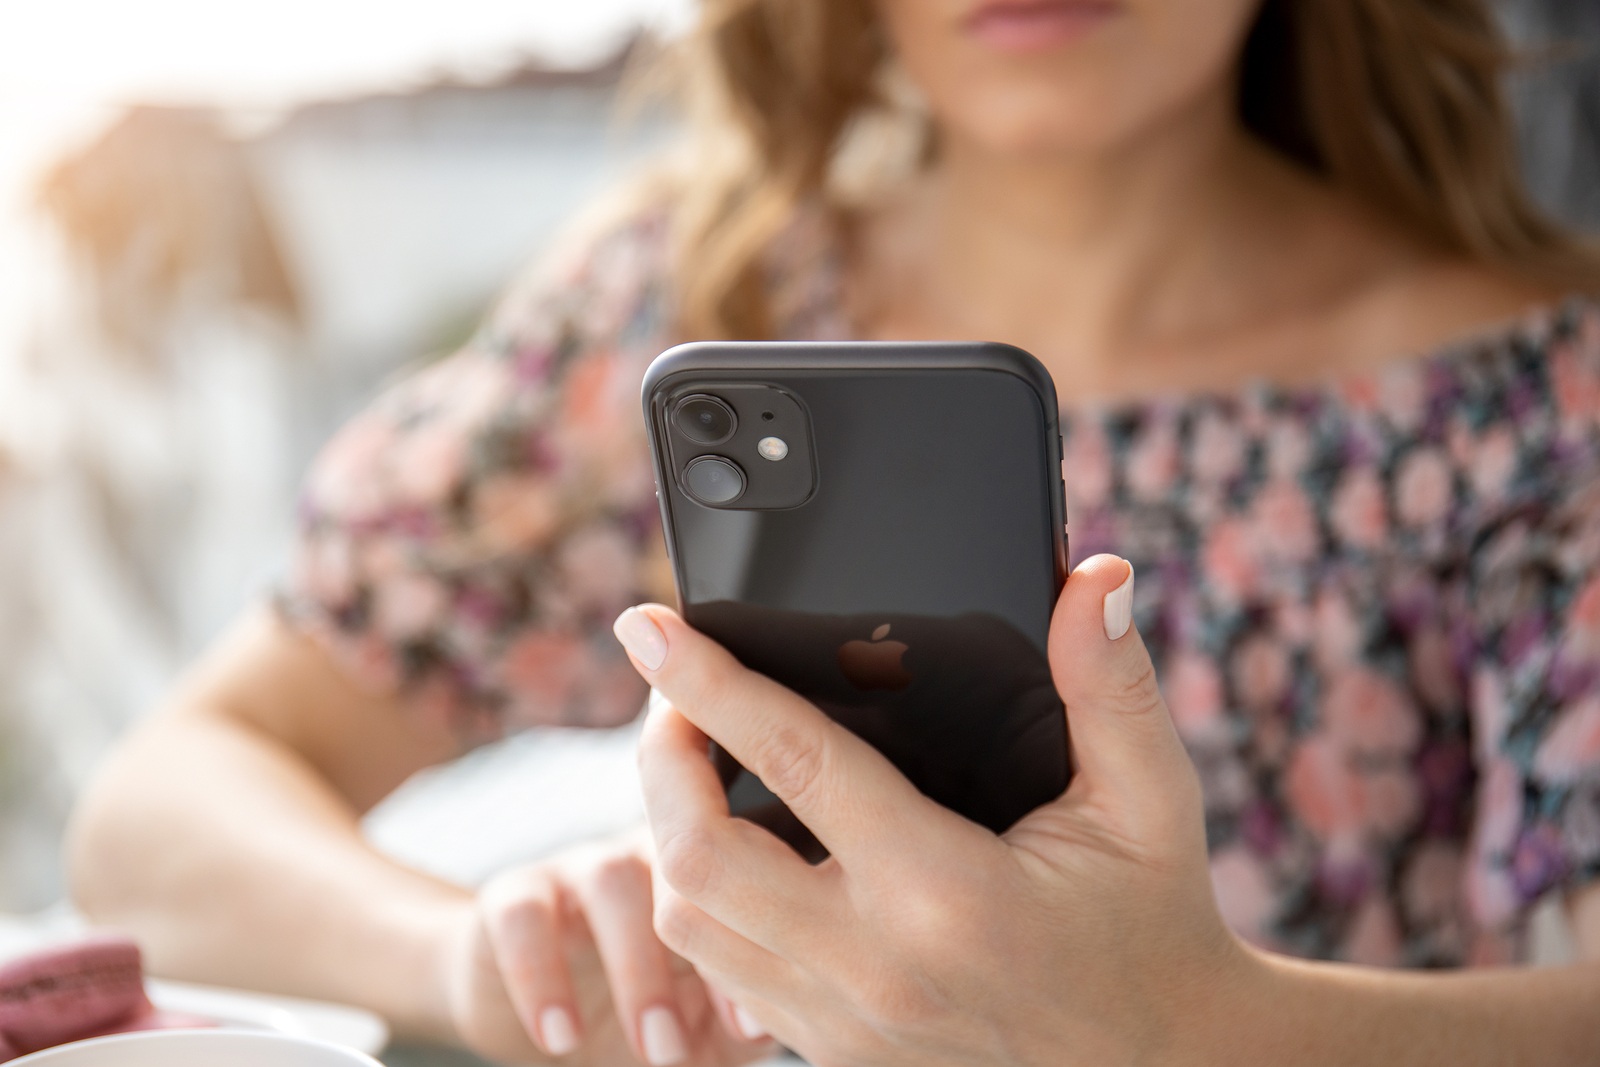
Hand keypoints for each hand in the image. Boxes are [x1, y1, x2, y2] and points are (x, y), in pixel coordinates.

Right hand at [440, 830, 773, 1064]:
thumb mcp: (704, 1025)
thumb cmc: (650, 1010)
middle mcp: (651, 853)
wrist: (546, 1014)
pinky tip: (560, 1035)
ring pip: (610, 879)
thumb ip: (747, 1016)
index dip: (754, 949)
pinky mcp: (514, 892)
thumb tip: (790, 1020)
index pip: (741, 886)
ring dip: (636, 968)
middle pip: (684, 866)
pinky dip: (540, 975)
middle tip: (693, 1042)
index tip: (752, 1029)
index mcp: (708, 875)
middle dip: (696, 953)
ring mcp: (582, 866)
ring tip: (653, 1049)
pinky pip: (523, 913)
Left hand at [618, 554, 1255, 1066]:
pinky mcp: (835, 1051)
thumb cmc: (1150, 922)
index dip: (709, 682)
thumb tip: (1093, 580)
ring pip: (690, 925)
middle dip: (660, 759)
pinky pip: (722, 975)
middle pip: (697, 854)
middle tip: (673, 695)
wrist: (1163, 1064)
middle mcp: (875, 963)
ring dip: (667, 833)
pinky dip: (701, 903)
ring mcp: (846, 1020)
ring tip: (691, 765)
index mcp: (945, 889)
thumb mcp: (1149, 800)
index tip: (647, 626)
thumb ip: (1112, 685)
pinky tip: (731, 852)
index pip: (793, 761)